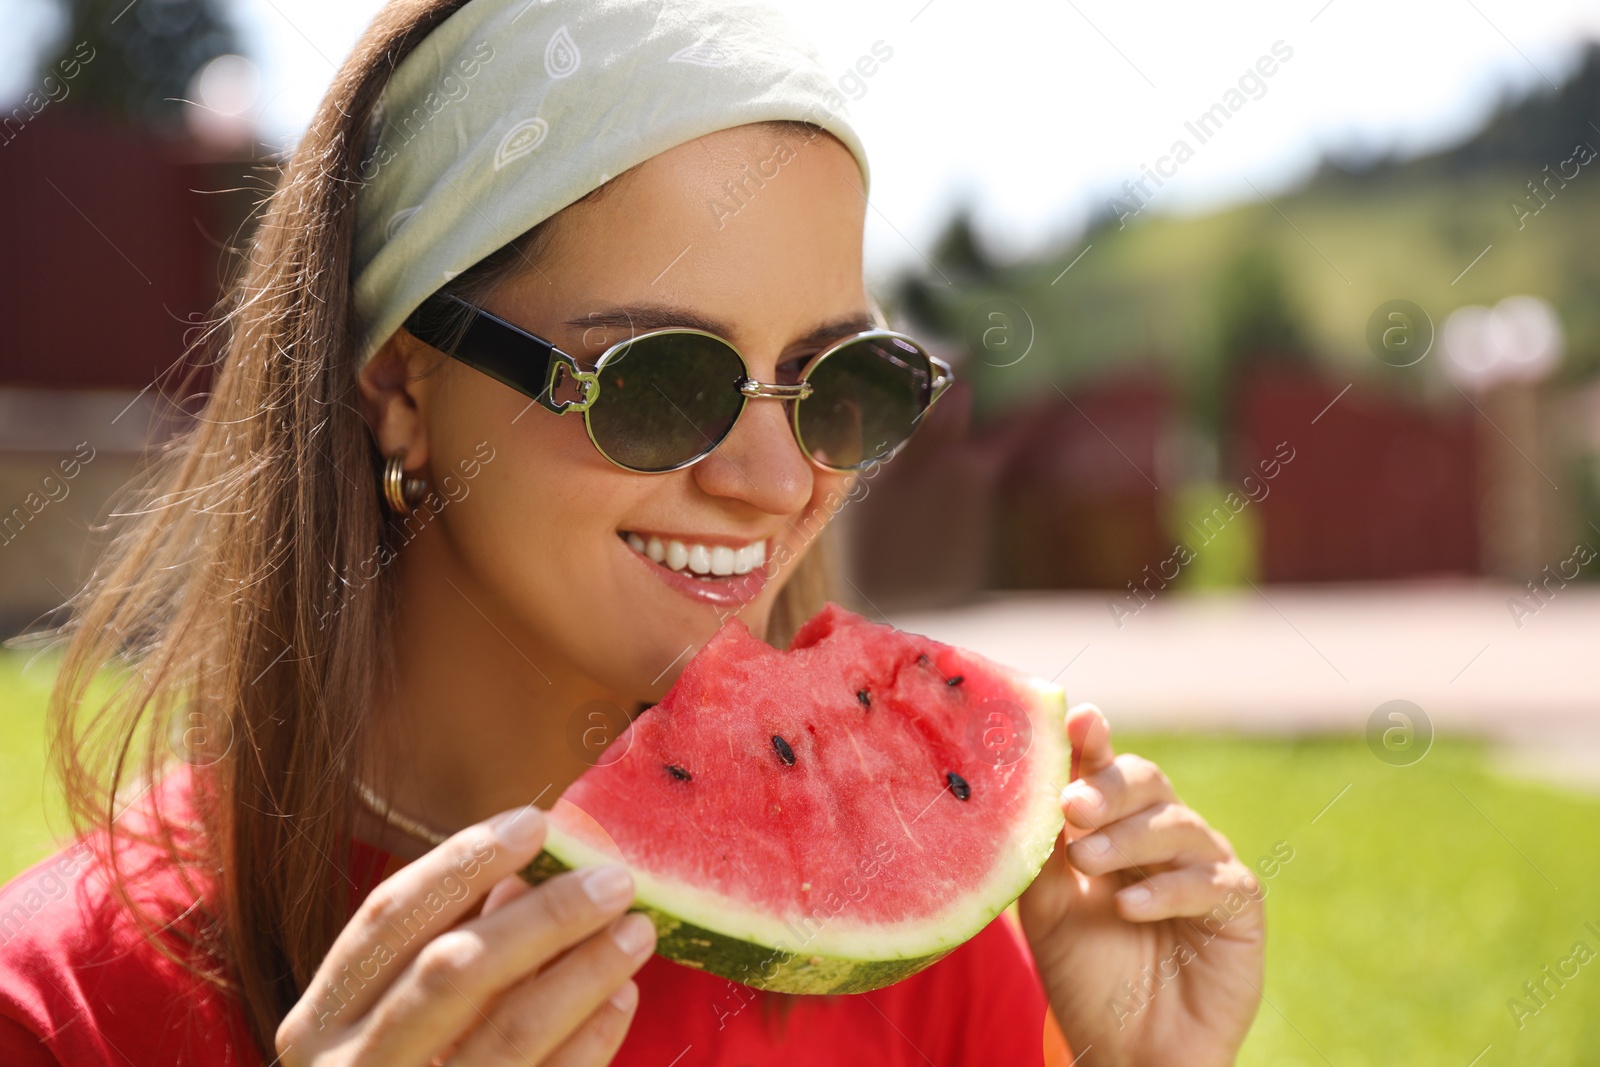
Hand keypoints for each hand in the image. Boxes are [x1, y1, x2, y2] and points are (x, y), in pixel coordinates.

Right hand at [276, 805, 654, 1065]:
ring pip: (507, 1032)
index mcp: (319, 1023)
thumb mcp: (390, 1021)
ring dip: (582, 972)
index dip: (461, 861)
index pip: (389, 918)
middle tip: (613, 879)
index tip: (534, 823)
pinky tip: (622, 998)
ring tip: (638, 930)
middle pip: (454, 970)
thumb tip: (520, 877)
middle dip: (543, 916)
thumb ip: (446, 949)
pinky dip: (588, 1042)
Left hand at [1017, 704, 1264, 1065]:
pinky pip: (1213, 879)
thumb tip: (1023, 783)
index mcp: (1113, 825)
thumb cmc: (1086, 972)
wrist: (1126, 1049)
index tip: (1078, 721)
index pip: (1104, 769)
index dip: (1093, 742)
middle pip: (1147, 781)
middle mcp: (1161, 834)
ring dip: (1128, 840)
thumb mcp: (1049, 908)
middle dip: (1108, 787)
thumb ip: (1043, 848)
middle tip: (1072, 806)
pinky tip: (1129, 906)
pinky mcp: (1239, 904)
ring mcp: (1205, 863)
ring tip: (1087, 862)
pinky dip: (1168, 889)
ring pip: (1177, 824)